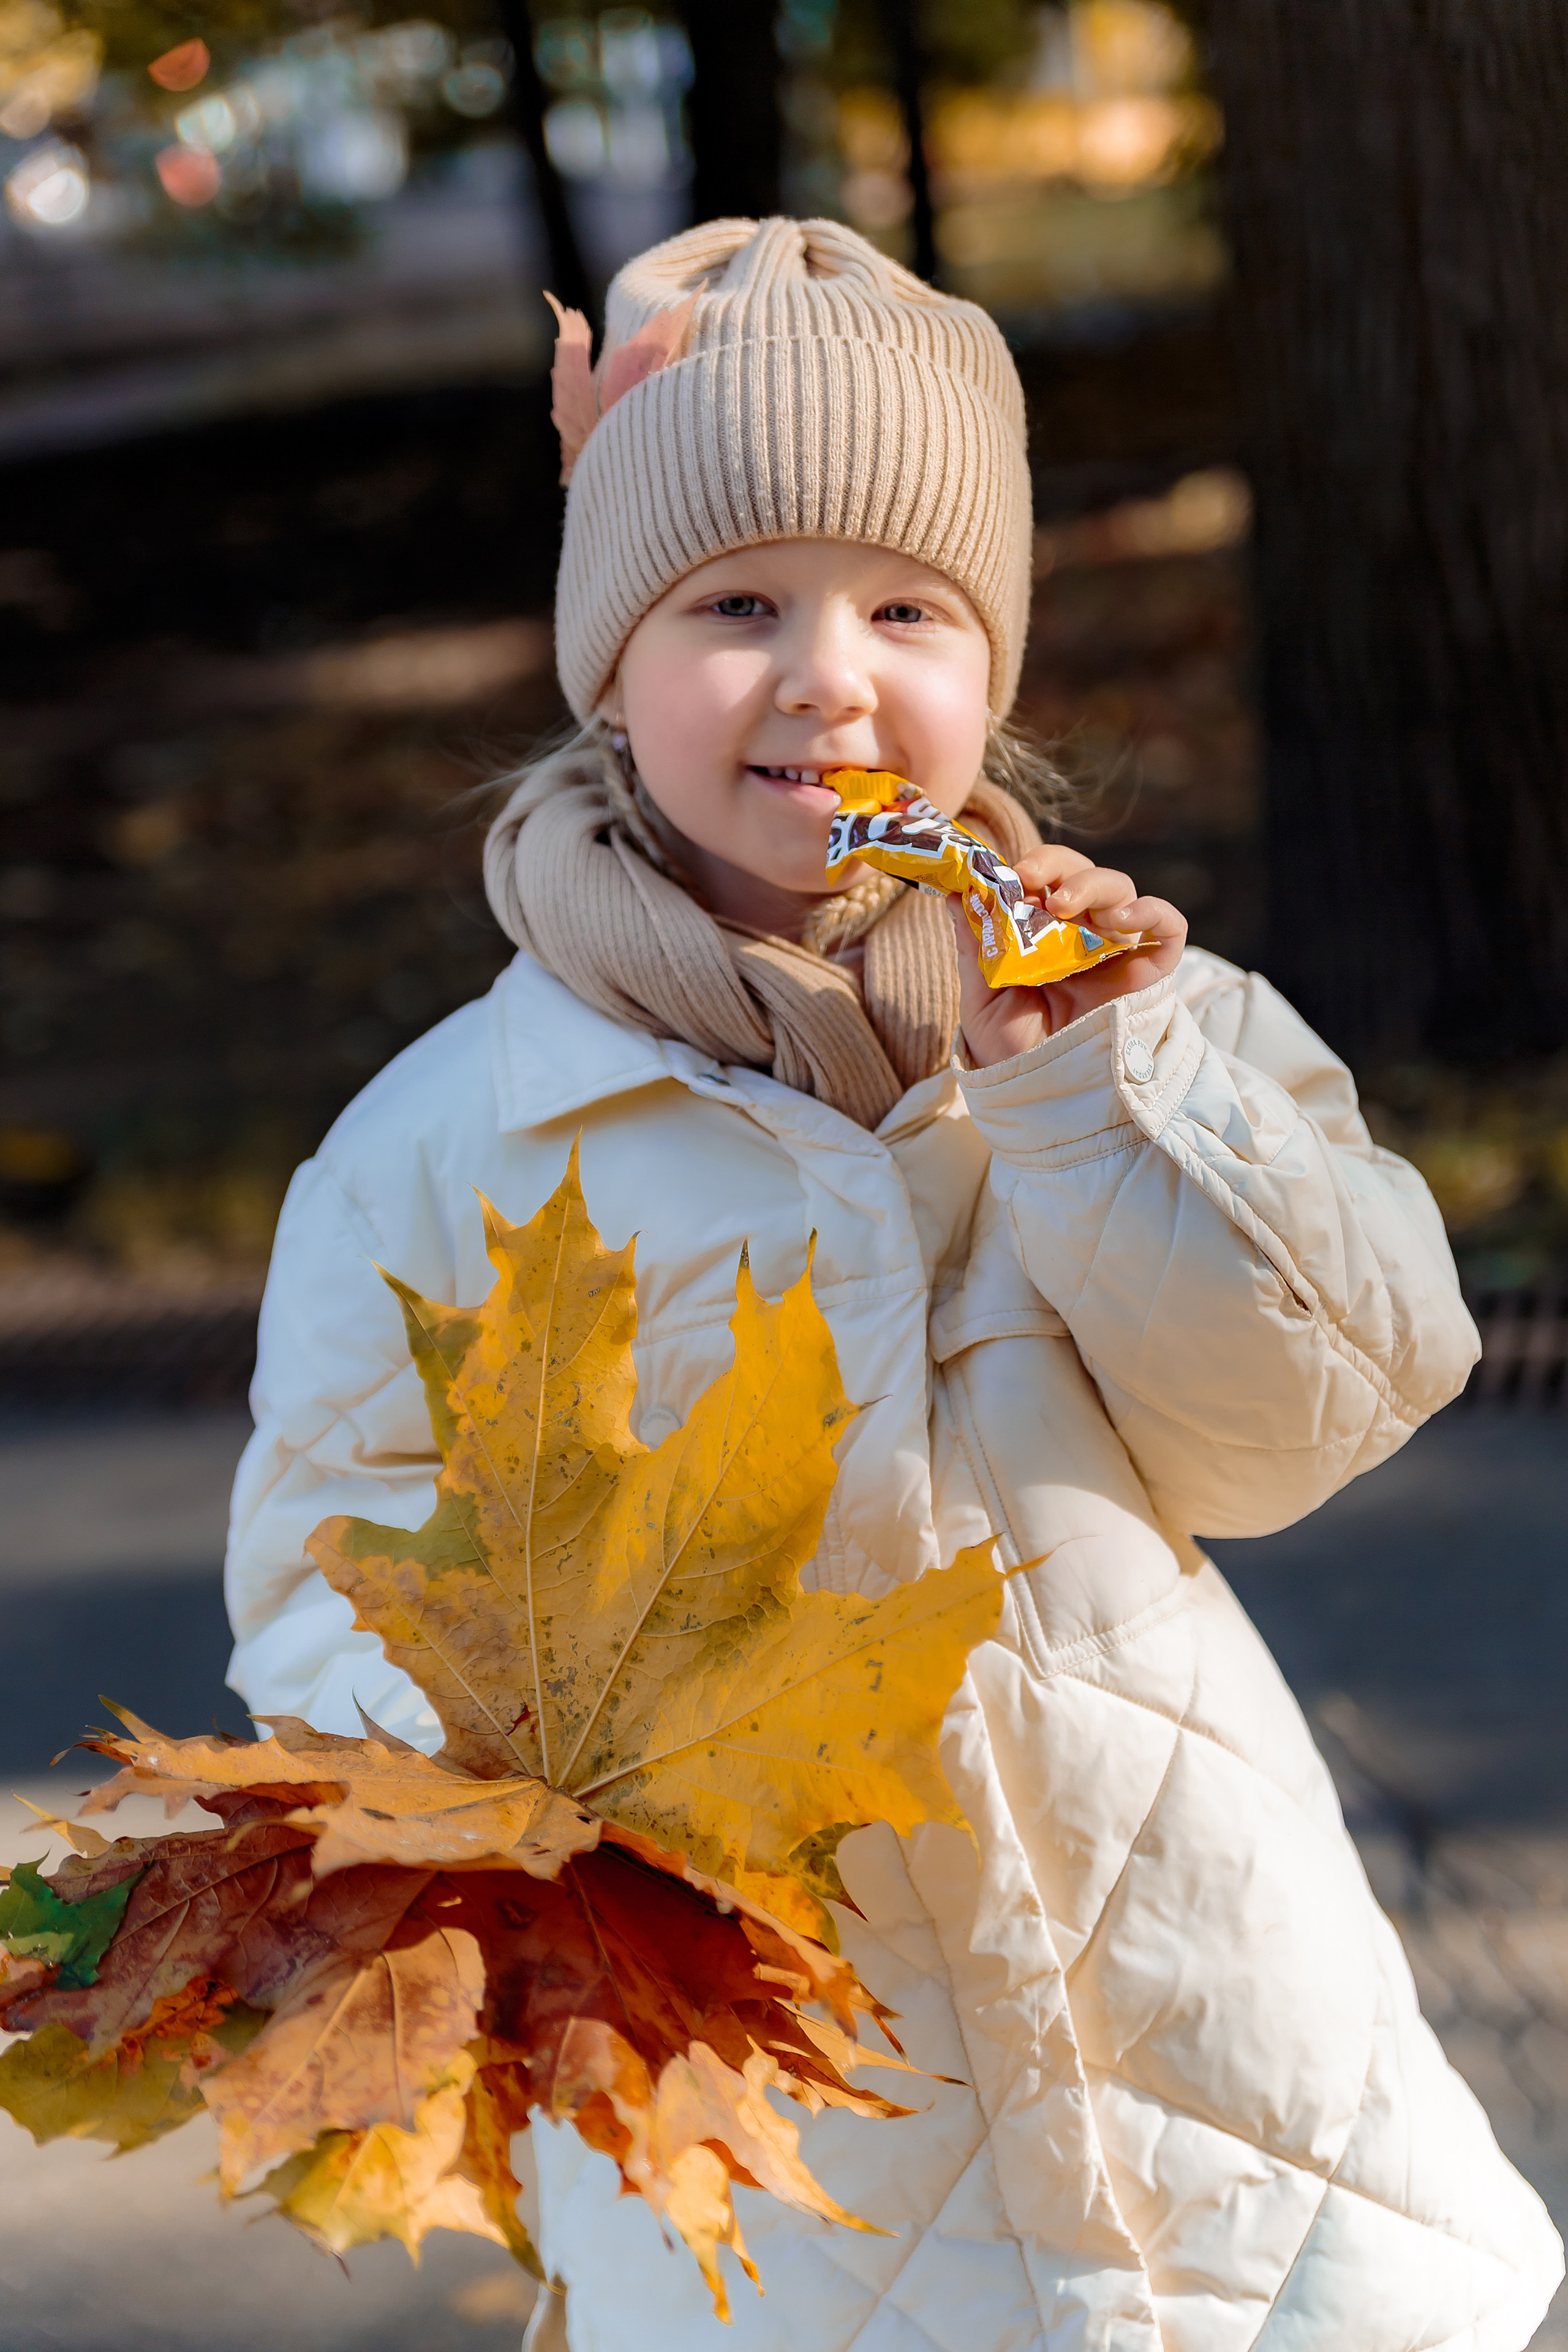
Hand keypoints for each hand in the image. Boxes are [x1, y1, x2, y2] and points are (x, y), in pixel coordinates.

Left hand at [952, 844, 1187, 1068]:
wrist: (1046, 1100)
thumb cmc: (1014, 1052)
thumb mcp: (983, 1000)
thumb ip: (975, 948)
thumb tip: (954, 894)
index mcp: (1043, 935)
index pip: (1043, 880)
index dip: (1028, 867)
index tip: (1004, 874)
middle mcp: (1083, 936)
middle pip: (1082, 874)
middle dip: (1056, 865)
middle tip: (1029, 878)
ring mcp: (1119, 951)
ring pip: (1121, 890)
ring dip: (1092, 885)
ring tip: (1062, 905)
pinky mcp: (1151, 973)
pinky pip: (1169, 928)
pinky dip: (1153, 911)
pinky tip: (1122, 919)